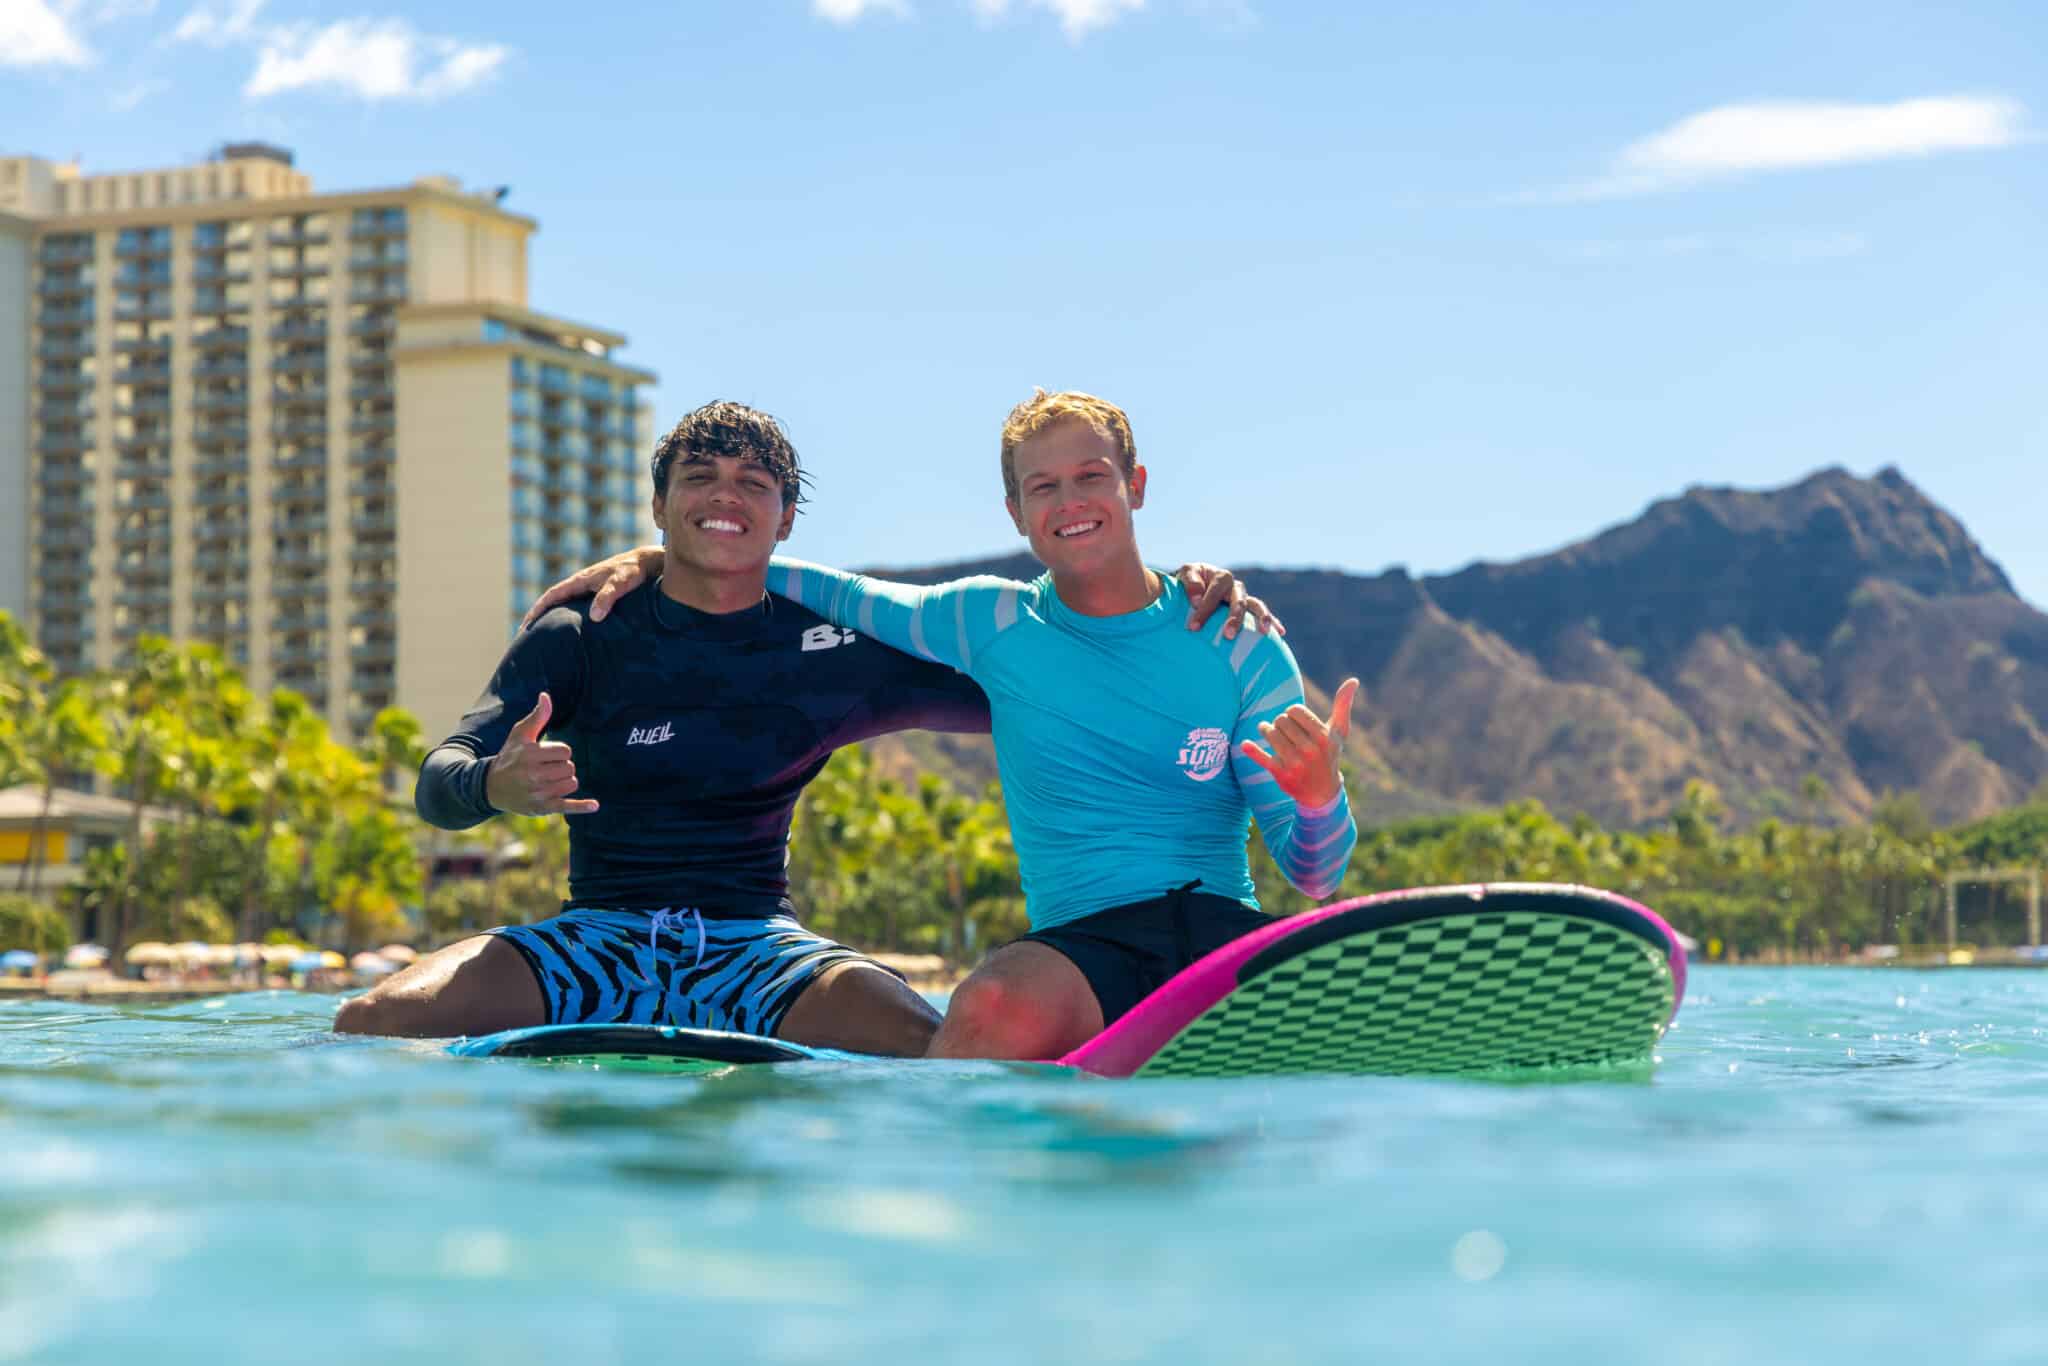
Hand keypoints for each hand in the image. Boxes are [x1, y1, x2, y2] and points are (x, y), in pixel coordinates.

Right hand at [485, 693, 599, 816]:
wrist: (492, 787)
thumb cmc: (510, 756)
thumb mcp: (520, 734)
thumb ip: (537, 716)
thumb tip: (546, 695)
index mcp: (530, 754)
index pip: (566, 751)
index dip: (560, 752)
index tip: (547, 755)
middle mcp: (533, 774)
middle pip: (570, 768)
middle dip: (562, 767)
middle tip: (546, 769)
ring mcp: (538, 793)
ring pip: (571, 784)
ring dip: (565, 781)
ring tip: (549, 781)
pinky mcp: (542, 808)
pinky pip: (567, 806)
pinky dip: (581, 807)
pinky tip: (594, 806)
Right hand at [520, 545, 665, 629]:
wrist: (648, 562)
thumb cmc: (633, 571)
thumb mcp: (621, 582)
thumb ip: (607, 597)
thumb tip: (594, 617)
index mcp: (580, 580)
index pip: (551, 596)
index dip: (537, 611)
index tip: (525, 626)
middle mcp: (581, 585)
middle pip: (554, 603)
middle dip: (539, 618)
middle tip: (527, 638)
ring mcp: (589, 590)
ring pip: (565, 607)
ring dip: (554, 620)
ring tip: (545, 640)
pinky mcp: (599, 596)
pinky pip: (578, 609)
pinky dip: (570, 620)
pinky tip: (572, 634)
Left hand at [1176, 563, 1284, 637]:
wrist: (1195, 586)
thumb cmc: (1190, 581)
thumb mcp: (1187, 574)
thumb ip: (1191, 582)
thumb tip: (1197, 600)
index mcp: (1221, 577)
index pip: (1215, 592)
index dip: (1205, 608)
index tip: (1193, 626)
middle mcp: (1235, 586)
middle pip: (1239, 600)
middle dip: (1235, 618)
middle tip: (1228, 636)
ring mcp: (1244, 597)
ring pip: (1256, 606)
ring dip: (1261, 618)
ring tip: (1264, 632)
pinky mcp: (1248, 609)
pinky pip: (1262, 615)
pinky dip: (1273, 622)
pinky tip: (1280, 632)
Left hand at [1239, 678, 1358, 808]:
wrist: (1322, 792)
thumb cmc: (1330, 754)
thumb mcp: (1339, 732)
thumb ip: (1343, 705)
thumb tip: (1353, 680)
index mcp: (1324, 737)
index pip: (1294, 710)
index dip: (1291, 713)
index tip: (1295, 721)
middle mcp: (1310, 750)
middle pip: (1280, 720)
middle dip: (1280, 723)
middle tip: (1284, 731)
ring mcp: (1295, 763)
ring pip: (1270, 733)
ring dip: (1267, 730)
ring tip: (1270, 732)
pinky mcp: (1281, 774)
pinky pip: (1262, 758)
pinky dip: (1253, 750)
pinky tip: (1245, 744)